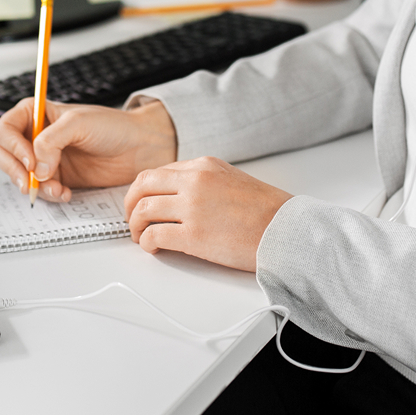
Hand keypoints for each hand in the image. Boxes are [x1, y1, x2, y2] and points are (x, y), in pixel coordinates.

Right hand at [0, 98, 176, 201]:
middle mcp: (36, 136)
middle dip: (13, 170)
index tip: (30, 161)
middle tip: (30, 181)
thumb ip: (51, 141)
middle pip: (1, 153)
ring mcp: (44, 158)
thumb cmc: (113, 126)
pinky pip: (39, 190)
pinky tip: (65, 192)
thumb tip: (35, 166)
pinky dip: (48, 195)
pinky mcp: (56, 178)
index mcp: (36, 114)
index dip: (12, 147)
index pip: (4, 130)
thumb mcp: (79, 123)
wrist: (139, 148)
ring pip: (18, 176)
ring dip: (34, 186)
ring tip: (57, 187)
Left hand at [123, 157, 292, 271]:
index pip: (158, 172)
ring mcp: (192, 207)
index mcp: (203, 166)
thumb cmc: (266, 211)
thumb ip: (204, 182)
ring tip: (140, 237)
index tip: (140, 202)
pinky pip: (154, 235)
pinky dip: (147, 243)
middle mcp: (194, 181)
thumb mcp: (231, 180)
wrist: (285, 230)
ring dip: (135, 226)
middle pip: (142, 186)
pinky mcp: (193, 235)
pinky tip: (152, 248)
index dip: (143, 190)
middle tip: (131, 219)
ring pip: (143, 210)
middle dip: (130, 204)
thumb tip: (179, 194)